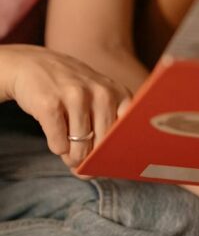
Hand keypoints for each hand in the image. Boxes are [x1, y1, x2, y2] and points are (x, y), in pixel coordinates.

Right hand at [0, 45, 130, 167]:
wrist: (32, 65)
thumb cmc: (71, 90)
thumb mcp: (98, 98)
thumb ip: (104, 128)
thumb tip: (99, 170)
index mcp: (118, 93)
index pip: (129, 131)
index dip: (122, 151)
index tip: (117, 163)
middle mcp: (101, 93)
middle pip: (104, 143)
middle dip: (93, 160)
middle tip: (83, 164)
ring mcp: (75, 96)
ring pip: (81, 146)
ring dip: (74, 157)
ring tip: (70, 155)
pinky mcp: (50, 104)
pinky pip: (59, 143)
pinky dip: (58, 149)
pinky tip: (57, 142)